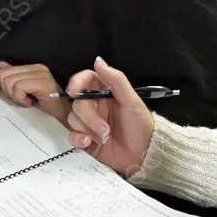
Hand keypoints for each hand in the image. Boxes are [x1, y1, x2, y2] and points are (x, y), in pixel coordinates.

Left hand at [0, 62, 71, 124]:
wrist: (65, 117)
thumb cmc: (47, 109)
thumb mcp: (26, 94)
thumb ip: (15, 80)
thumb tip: (1, 66)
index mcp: (33, 69)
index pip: (5, 70)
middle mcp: (37, 68)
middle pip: (5, 75)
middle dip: (7, 91)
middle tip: (19, 100)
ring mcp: (41, 74)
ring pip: (10, 82)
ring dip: (15, 96)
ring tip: (26, 102)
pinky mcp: (43, 83)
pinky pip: (19, 87)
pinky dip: (21, 97)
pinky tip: (30, 103)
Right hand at [65, 57, 154, 177]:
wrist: (144, 155)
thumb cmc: (141, 127)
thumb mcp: (132, 100)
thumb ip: (116, 80)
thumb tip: (99, 61)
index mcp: (105, 94)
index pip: (85, 81)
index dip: (77, 82)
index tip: (74, 90)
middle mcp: (95, 107)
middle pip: (78, 103)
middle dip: (89, 117)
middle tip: (105, 128)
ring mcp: (89, 124)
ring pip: (74, 119)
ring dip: (88, 129)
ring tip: (104, 137)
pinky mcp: (85, 140)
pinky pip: (72, 136)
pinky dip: (79, 139)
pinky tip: (91, 143)